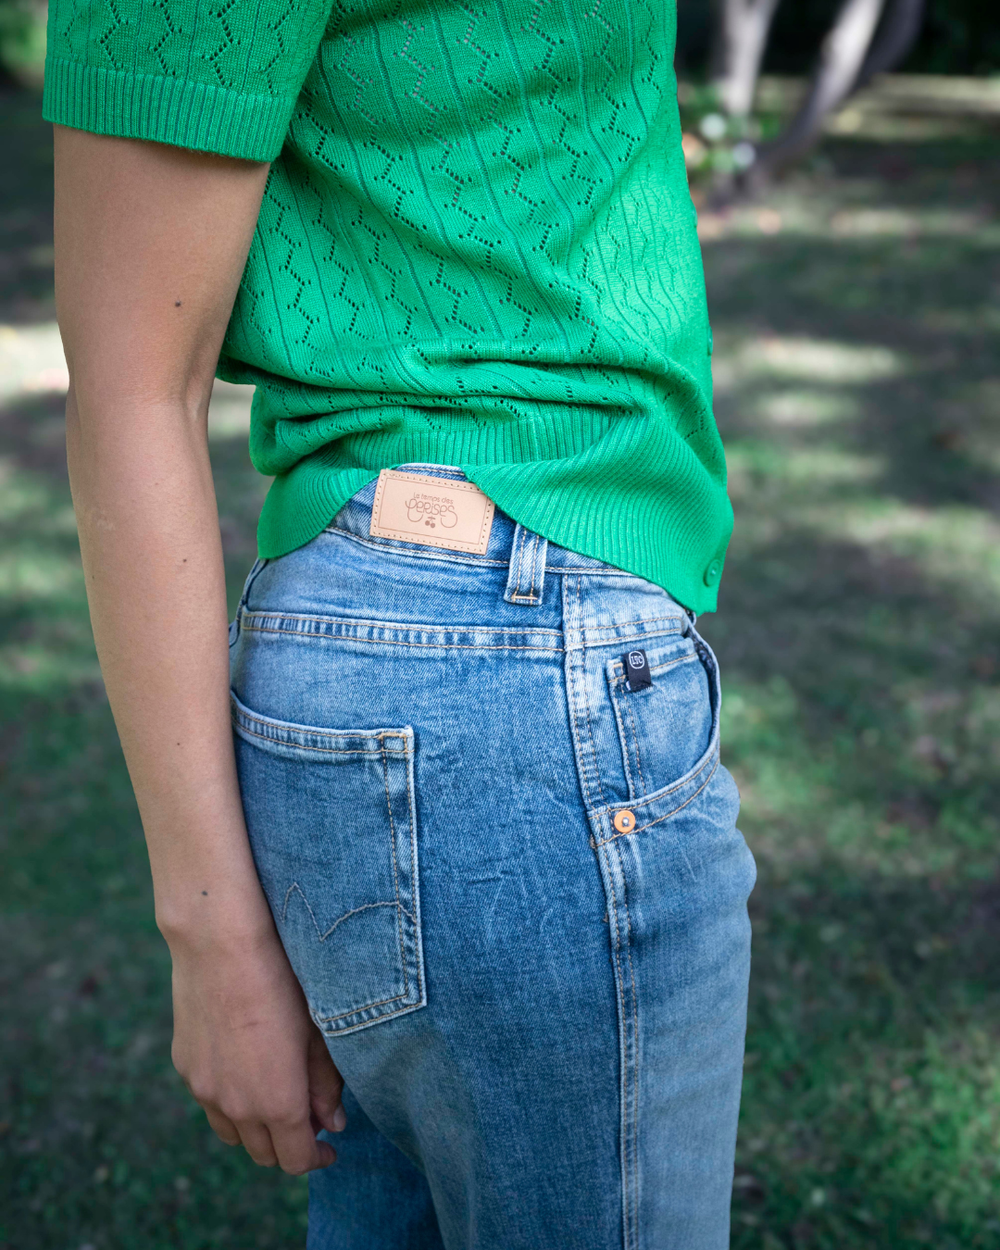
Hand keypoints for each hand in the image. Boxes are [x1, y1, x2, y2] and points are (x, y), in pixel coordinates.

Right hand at [169, 924, 345, 1173]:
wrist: (221, 944)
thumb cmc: (281, 980)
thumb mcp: (316, 1030)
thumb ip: (326, 1083)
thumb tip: (333, 1123)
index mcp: (276, 1102)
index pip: (295, 1160)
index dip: (315, 1158)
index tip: (329, 1145)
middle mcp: (237, 1107)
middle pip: (263, 1154)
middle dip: (288, 1144)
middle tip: (308, 1116)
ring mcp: (205, 1090)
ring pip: (233, 1134)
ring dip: (256, 1129)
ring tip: (275, 1098)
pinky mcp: (185, 1068)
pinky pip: (210, 1103)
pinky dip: (230, 1103)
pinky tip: (245, 1069)